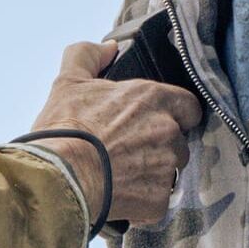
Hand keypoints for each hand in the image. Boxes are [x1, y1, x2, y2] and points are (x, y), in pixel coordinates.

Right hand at [25, 42, 199, 226]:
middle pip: (179, 140)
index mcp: (152, 98)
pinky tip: (120, 192)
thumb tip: (108, 48)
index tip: (155, 120)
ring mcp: (166, 166)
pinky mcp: (159, 199)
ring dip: (152, 172)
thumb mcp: (68, 81)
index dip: (175, 113)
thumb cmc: (65, 127)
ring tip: (122, 173)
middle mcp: (167, 130)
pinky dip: (142, 198)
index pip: (188, 105)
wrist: (60, 176)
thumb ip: (89, 55)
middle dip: (160, 145)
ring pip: (170, 170)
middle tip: (130, 149)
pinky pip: (158, 199)